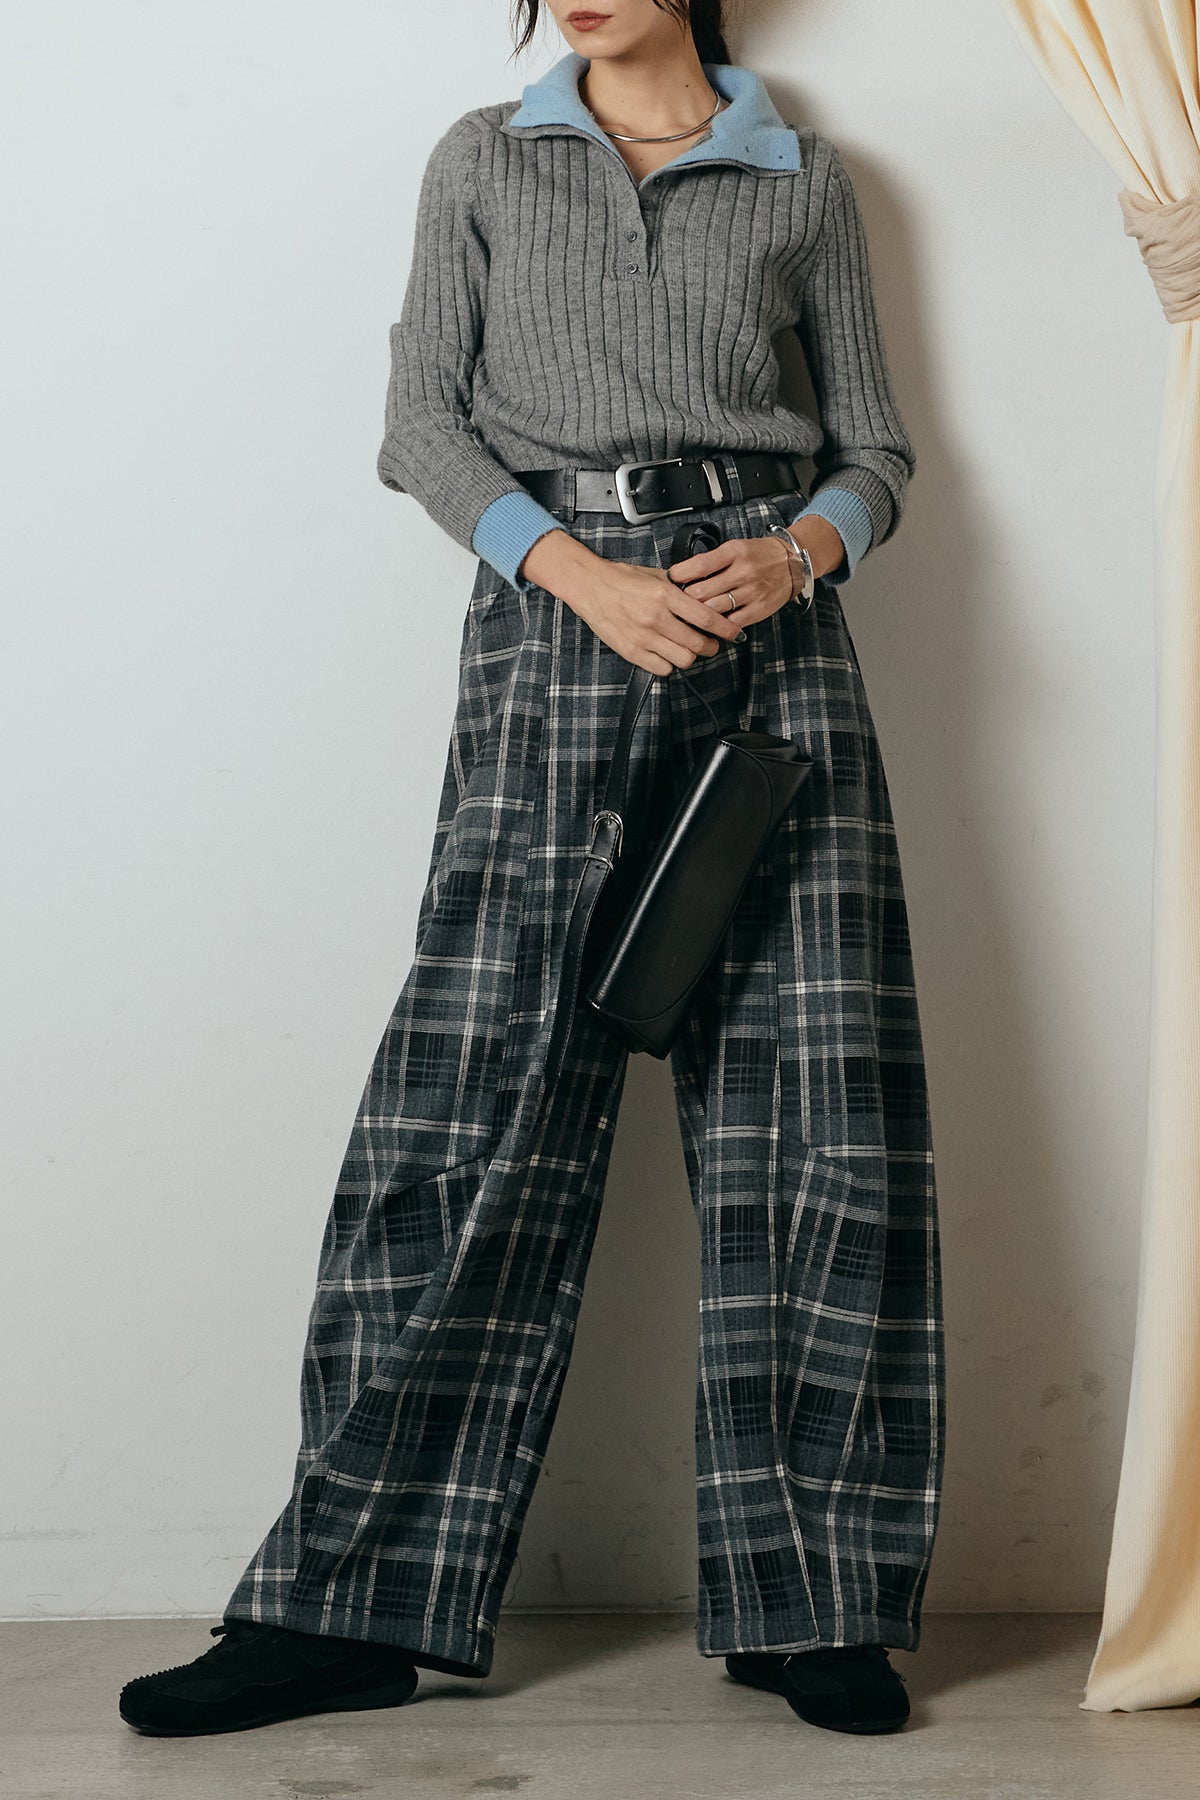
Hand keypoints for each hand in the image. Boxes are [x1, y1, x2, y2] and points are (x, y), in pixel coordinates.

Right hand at [519, 530, 746, 675]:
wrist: (589, 586)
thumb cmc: (620, 579)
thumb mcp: (655, 575)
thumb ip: (679, 590)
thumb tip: (703, 601)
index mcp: (665, 595)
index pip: (706, 617)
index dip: (726, 629)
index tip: (735, 634)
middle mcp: (656, 618)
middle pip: (697, 644)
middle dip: (710, 647)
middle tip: (711, 644)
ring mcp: (643, 637)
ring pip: (683, 659)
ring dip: (690, 656)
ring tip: (688, 649)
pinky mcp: (632, 652)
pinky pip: (662, 668)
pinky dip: (669, 664)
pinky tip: (667, 654)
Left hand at [665, 515, 846, 629]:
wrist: (792, 562)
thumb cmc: (758, 554)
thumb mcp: (734, 548)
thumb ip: (710, 561)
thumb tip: (680, 575)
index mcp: (733, 552)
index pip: (699, 565)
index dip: (680, 575)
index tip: (670, 580)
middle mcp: (743, 572)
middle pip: (702, 592)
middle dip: (685, 600)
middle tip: (675, 603)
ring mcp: (751, 592)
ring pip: (714, 610)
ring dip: (697, 616)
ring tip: (688, 616)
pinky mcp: (759, 609)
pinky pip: (731, 623)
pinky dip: (718, 626)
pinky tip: (710, 624)